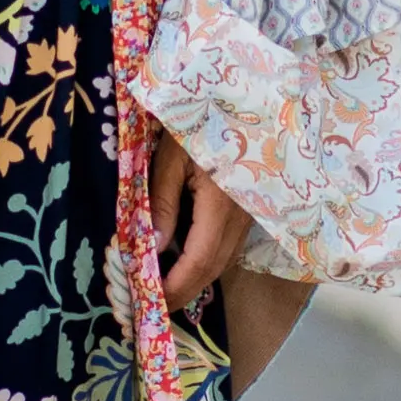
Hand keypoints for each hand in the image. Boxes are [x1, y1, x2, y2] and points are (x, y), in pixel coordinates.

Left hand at [144, 126, 245, 308]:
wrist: (249, 93)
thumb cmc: (204, 116)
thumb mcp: (173, 155)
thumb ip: (163, 202)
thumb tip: (153, 247)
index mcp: (223, 204)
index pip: (199, 261)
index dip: (175, 288)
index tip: (150, 305)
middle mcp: (243, 215)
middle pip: (213, 268)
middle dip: (182, 291)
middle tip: (150, 307)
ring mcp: (250, 212)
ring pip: (222, 259)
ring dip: (193, 278)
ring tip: (161, 288)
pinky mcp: (250, 206)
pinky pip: (226, 243)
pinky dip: (203, 260)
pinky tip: (181, 261)